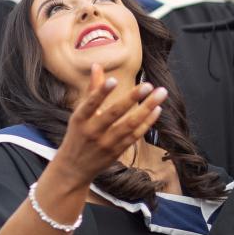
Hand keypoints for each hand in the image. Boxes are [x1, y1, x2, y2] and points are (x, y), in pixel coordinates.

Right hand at [53, 65, 167, 186]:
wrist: (73, 168)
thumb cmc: (78, 135)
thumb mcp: (80, 114)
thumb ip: (92, 90)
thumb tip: (97, 66)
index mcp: (80, 119)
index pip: (91, 104)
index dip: (101, 92)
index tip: (114, 80)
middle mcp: (93, 131)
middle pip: (114, 114)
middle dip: (132, 98)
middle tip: (148, 85)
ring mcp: (106, 143)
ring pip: (129, 125)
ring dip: (147, 109)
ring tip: (160, 94)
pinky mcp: (117, 151)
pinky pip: (135, 135)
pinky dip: (147, 123)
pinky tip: (157, 110)